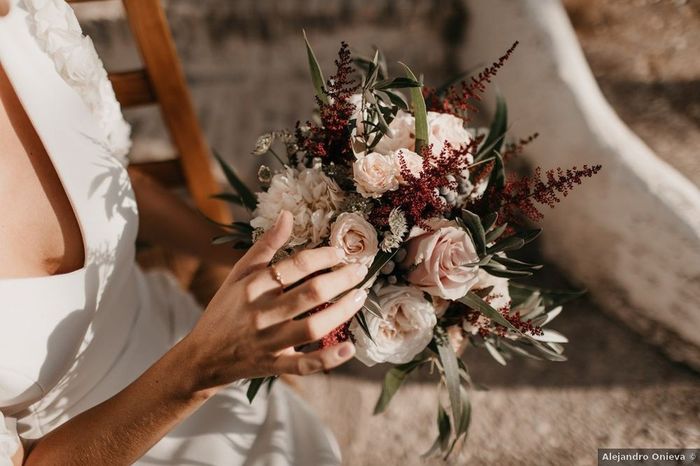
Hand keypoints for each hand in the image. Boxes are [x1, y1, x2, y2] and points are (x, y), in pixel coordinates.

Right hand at [180, 211, 366, 391]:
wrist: (202, 357)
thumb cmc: (224, 310)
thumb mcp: (239, 274)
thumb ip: (265, 245)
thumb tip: (287, 215)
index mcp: (253, 287)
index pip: (296, 266)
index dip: (323, 256)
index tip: (341, 251)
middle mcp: (262, 313)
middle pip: (310, 294)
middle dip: (341, 279)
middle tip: (360, 270)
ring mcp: (269, 342)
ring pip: (312, 327)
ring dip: (341, 311)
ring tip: (360, 296)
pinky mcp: (275, 365)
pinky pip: (305, 365)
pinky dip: (328, 359)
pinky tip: (349, 348)